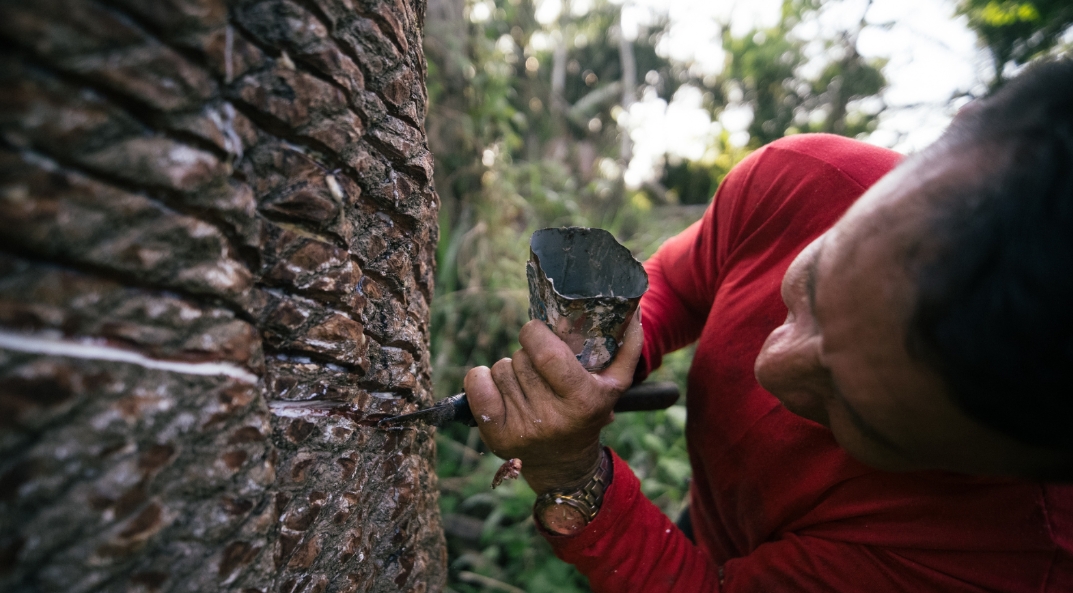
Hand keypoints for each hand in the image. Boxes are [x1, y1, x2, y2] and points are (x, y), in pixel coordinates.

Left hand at [464, 314, 642, 494]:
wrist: (564, 464)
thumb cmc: (588, 411)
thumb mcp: (614, 384)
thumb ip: (628, 348)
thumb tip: (634, 312)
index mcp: (584, 399)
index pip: (547, 352)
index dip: (535, 333)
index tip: (537, 332)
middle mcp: (552, 418)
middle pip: (521, 358)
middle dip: (526, 354)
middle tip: (539, 370)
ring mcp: (523, 430)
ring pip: (500, 369)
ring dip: (509, 370)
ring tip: (526, 386)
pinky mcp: (498, 438)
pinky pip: (476, 386)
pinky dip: (480, 379)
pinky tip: (497, 388)